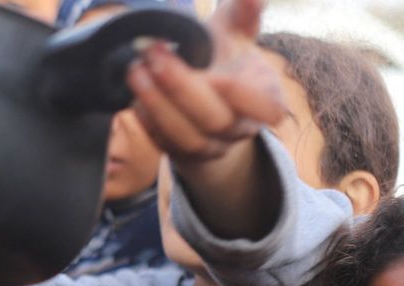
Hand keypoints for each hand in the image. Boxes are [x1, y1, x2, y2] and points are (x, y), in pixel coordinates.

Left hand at [126, 0, 284, 166]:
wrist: (205, 88)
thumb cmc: (225, 52)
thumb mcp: (236, 29)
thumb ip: (245, 11)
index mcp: (265, 98)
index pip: (269, 110)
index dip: (245, 98)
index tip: (217, 74)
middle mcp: (240, 128)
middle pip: (216, 121)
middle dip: (183, 88)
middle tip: (154, 53)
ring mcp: (212, 147)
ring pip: (187, 138)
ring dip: (159, 104)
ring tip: (136, 70)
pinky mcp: (182, 153)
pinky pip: (165, 145)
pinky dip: (148, 121)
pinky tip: (134, 94)